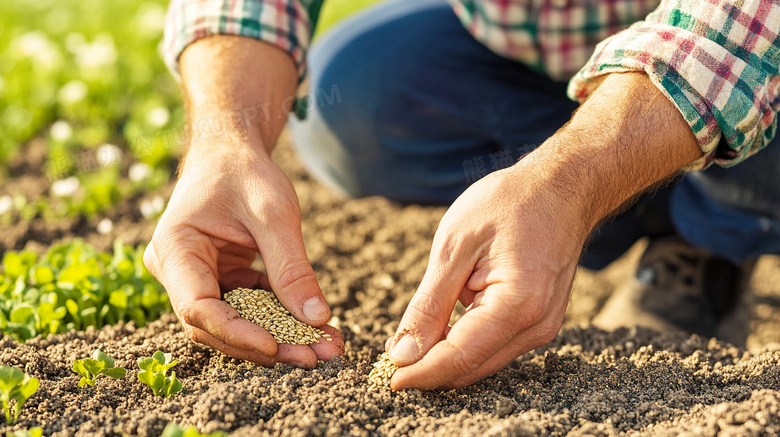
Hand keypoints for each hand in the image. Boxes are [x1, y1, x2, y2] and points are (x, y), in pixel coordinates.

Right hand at [144, 140, 343, 367]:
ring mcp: (196, 278)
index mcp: (175, 249)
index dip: (237, 333)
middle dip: (265, 345)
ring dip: (277, 338)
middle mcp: (177, 271)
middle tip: (314, 357)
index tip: (278, 346)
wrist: (232, 151)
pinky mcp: (219, 280)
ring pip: (232, 323)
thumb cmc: (245, 172)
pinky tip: (314, 329)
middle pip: (215, 325)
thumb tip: (316, 319)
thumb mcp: (274, 212)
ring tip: (322, 348)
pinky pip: (246, 309)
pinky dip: (278, 319)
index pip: (198, 307)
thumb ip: (292, 266)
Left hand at [385, 162, 583, 388]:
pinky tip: (439, 330)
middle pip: (472, 369)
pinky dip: (464, 345)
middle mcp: (536, 326)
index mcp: (517, 306)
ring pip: (483, 362)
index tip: (387, 381)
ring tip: (408, 346)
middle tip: (388, 364)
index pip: (459, 358)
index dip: (420, 374)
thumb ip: (429, 305)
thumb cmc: (507, 204)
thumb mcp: (454, 247)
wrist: (561, 187)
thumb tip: (403, 354)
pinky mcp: (539, 321)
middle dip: (430, 372)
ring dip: (446, 360)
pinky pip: (495, 346)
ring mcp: (542, 326)